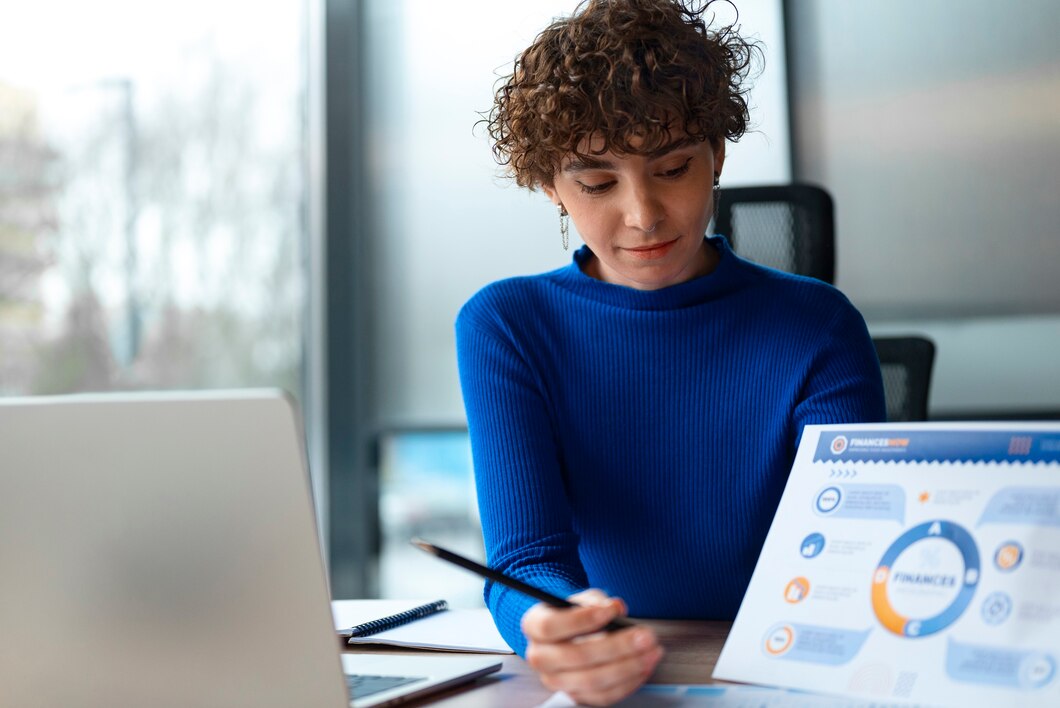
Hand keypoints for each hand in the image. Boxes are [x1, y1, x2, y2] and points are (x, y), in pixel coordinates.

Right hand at [522, 589, 662, 705]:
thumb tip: (616, 607)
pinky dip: (629, 682)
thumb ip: (597, 601)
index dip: (582, 619)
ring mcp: (556, 681)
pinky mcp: (575, 696)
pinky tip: (644, 666)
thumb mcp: (583, 599)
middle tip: (644, 636)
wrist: (569, 633)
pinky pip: (604, 697)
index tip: (611, 611)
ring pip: (593, 681)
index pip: (551, 627)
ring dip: (628, 667)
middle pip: (576, 657)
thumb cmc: (575, 614)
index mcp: (534, 627)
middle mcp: (540, 657)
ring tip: (651, 651)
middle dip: (616, 646)